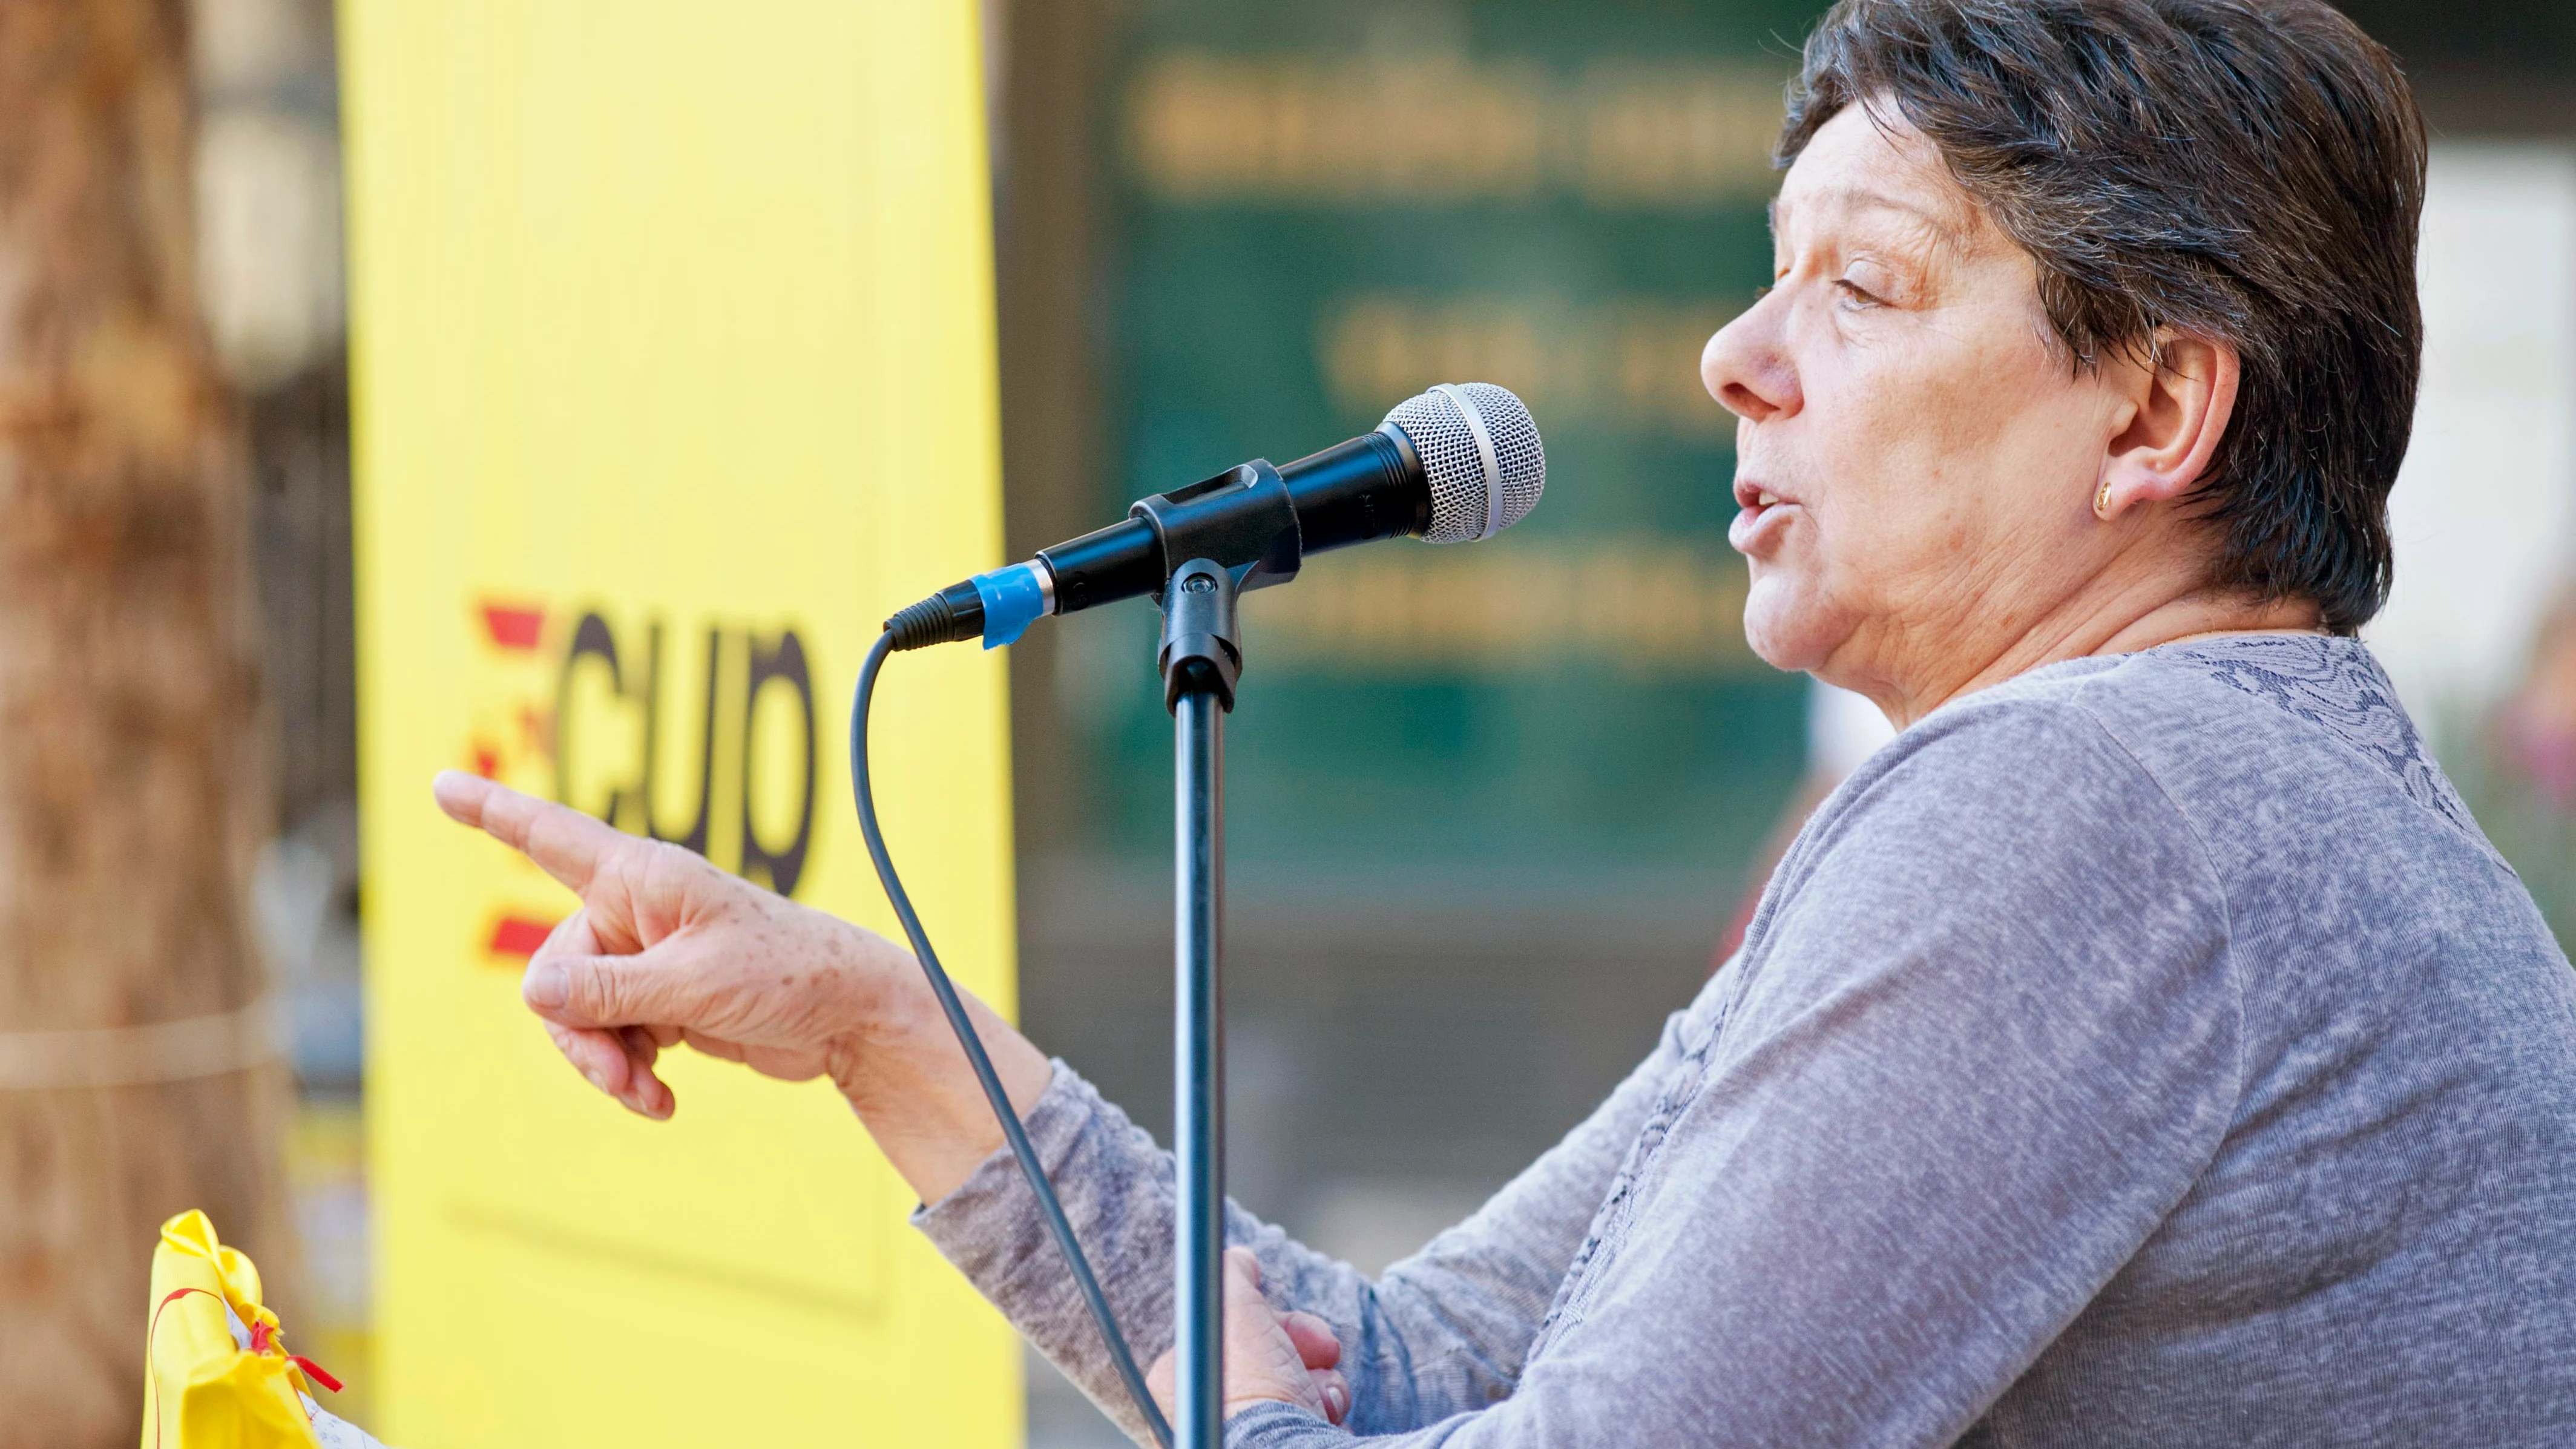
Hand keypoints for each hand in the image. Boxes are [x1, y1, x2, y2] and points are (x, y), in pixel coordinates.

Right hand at [435, 770, 904, 1115]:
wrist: (848, 1018)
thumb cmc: (788, 975)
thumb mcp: (693, 984)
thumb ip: (610, 991)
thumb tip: (533, 993)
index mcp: (641, 878)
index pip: (550, 837)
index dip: (493, 812)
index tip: (441, 781)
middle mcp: (635, 911)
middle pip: (556, 973)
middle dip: (579, 1032)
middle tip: (621, 1075)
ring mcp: (646, 958)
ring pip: (578, 1015)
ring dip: (605, 1062)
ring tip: (648, 1092)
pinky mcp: (661, 1000)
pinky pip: (611, 1039)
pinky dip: (627, 1072)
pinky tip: (661, 1100)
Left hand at [1147, 1249, 1350, 1428]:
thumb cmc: (1253, 1390)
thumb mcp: (1236, 1308)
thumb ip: (1233, 1274)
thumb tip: (1239, 1259)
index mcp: (1183, 1383)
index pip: (1237, 1335)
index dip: (1274, 1323)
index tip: (1298, 1324)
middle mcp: (1207, 1415)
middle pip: (1269, 1363)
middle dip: (1305, 1354)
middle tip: (1325, 1352)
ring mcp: (1244, 1440)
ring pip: (1297, 1393)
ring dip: (1323, 1386)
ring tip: (1325, 1399)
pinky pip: (1310, 1425)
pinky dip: (1325, 1418)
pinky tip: (1326, 1422)